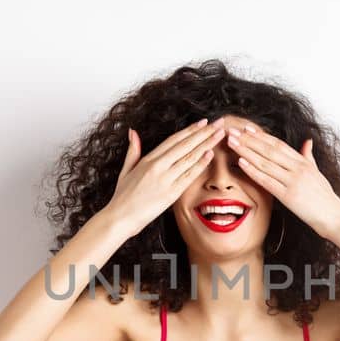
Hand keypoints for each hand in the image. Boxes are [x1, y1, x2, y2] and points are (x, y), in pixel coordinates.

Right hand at [102, 118, 223, 236]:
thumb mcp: (126, 169)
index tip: (203, 122)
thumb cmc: (122, 197)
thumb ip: (133, 150)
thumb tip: (132, 132)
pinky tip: (210, 154)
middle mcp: (158, 166)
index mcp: (148, 159)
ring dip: (206, 144)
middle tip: (218, 123)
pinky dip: (200, 164)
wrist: (119, 218)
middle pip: (185, 145)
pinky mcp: (170, 193)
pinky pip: (189, 176)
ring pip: (190, 157)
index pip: (174, 140)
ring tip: (219, 134)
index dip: (190, 130)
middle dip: (204, 133)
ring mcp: (165, 179)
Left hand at [226, 124, 339, 237]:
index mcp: (303, 162)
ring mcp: (293, 181)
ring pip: (265, 163)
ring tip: (232, 143)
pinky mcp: (288, 196)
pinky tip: (241, 163)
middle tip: (232, 131)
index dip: (261, 136)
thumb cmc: (325, 198)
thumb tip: (307, 142)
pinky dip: (253, 171)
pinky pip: (267, 181)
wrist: (334, 217)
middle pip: (269, 150)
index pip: (279, 145)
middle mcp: (298, 169)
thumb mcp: (317, 173)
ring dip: (246, 152)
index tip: (247, 129)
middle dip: (249, 140)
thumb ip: (309, 156)